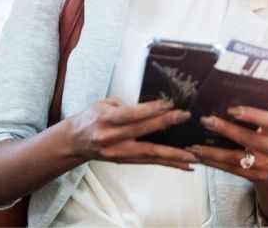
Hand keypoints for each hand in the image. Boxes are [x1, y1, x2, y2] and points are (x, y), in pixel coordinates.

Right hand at [68, 97, 197, 170]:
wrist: (75, 142)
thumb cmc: (92, 118)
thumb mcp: (103, 104)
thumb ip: (125, 105)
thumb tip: (150, 108)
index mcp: (105, 120)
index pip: (131, 115)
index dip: (150, 110)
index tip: (169, 104)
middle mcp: (111, 138)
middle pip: (142, 131)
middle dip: (165, 124)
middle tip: (185, 117)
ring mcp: (118, 153)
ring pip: (149, 153)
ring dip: (172, 154)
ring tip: (192, 154)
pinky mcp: (124, 161)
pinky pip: (149, 162)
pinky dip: (168, 163)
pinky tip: (185, 164)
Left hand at [187, 106, 267, 181]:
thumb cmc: (261, 137)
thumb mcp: (262, 127)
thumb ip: (249, 118)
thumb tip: (220, 104)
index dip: (251, 115)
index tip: (231, 110)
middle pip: (248, 139)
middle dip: (225, 129)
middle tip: (206, 121)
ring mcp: (265, 165)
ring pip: (235, 158)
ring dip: (211, 152)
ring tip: (193, 146)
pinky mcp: (254, 177)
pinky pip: (230, 169)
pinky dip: (213, 162)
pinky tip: (199, 157)